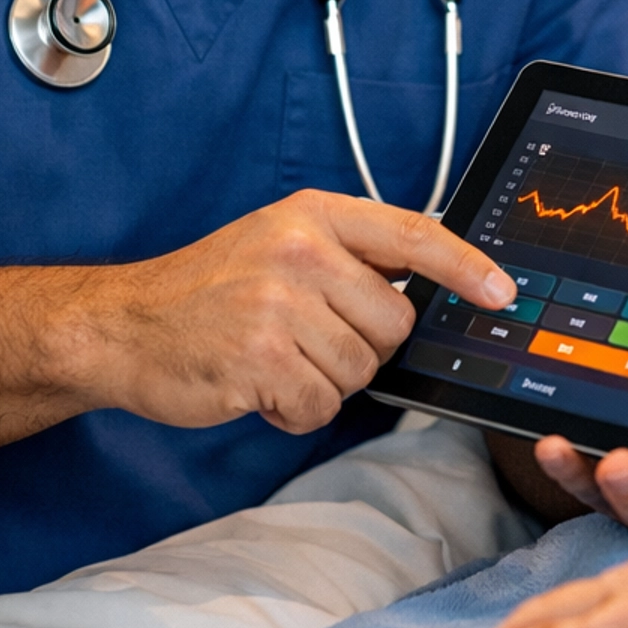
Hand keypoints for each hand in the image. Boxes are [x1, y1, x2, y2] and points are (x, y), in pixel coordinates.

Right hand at [57, 191, 514, 434]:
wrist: (124, 325)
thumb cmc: (209, 290)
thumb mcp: (280, 242)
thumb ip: (350, 257)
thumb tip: (433, 291)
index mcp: (314, 215)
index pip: (413, 235)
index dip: (466, 266)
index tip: (503, 293)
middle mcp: (301, 252)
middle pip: (395, 323)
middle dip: (362, 346)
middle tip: (305, 338)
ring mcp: (279, 305)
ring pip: (361, 371)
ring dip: (324, 381)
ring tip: (273, 358)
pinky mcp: (260, 359)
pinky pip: (320, 407)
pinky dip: (294, 412)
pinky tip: (258, 387)